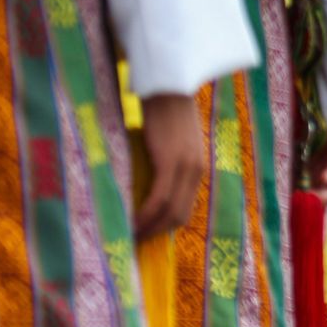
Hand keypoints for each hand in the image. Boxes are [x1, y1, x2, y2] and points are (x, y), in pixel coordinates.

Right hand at [136, 93, 205, 236]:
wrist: (166, 87)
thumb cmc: (163, 110)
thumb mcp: (171, 140)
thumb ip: (166, 160)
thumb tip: (146, 178)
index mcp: (196, 168)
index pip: (185, 207)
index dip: (166, 224)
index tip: (147, 232)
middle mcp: (195, 171)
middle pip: (179, 215)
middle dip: (158, 232)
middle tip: (135, 240)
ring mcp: (185, 168)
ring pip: (170, 211)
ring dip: (150, 227)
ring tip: (130, 235)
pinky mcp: (171, 163)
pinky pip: (159, 198)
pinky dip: (146, 214)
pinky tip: (133, 222)